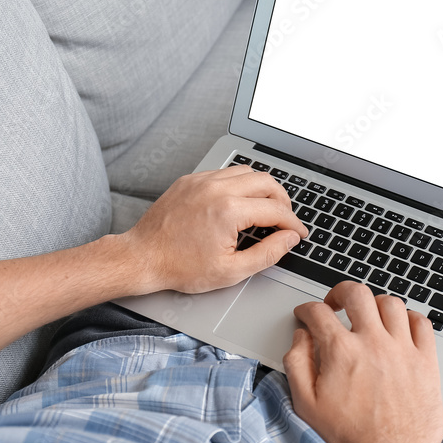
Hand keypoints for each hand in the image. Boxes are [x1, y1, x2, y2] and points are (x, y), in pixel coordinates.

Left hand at [123, 166, 307, 293]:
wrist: (143, 257)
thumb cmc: (180, 267)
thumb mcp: (231, 270)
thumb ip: (267, 253)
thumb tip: (289, 239)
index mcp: (229, 211)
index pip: (276, 210)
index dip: (293, 224)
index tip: (299, 233)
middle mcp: (217, 188)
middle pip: (267, 182)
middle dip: (283, 201)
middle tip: (285, 219)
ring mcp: (202, 181)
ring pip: (247, 172)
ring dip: (262, 188)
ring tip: (265, 209)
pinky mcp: (190, 180)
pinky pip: (224, 173)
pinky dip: (239, 184)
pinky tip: (239, 202)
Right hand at [284, 282, 442, 442]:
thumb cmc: (349, 436)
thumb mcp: (306, 404)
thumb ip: (296, 363)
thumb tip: (301, 337)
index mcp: (341, 352)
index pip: (318, 312)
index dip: (306, 310)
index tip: (306, 315)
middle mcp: (373, 344)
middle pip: (356, 293)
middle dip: (340, 292)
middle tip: (336, 303)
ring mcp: (403, 350)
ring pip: (390, 303)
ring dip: (374, 304)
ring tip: (367, 316)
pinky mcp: (426, 361)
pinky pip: (422, 323)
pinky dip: (409, 319)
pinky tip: (398, 328)